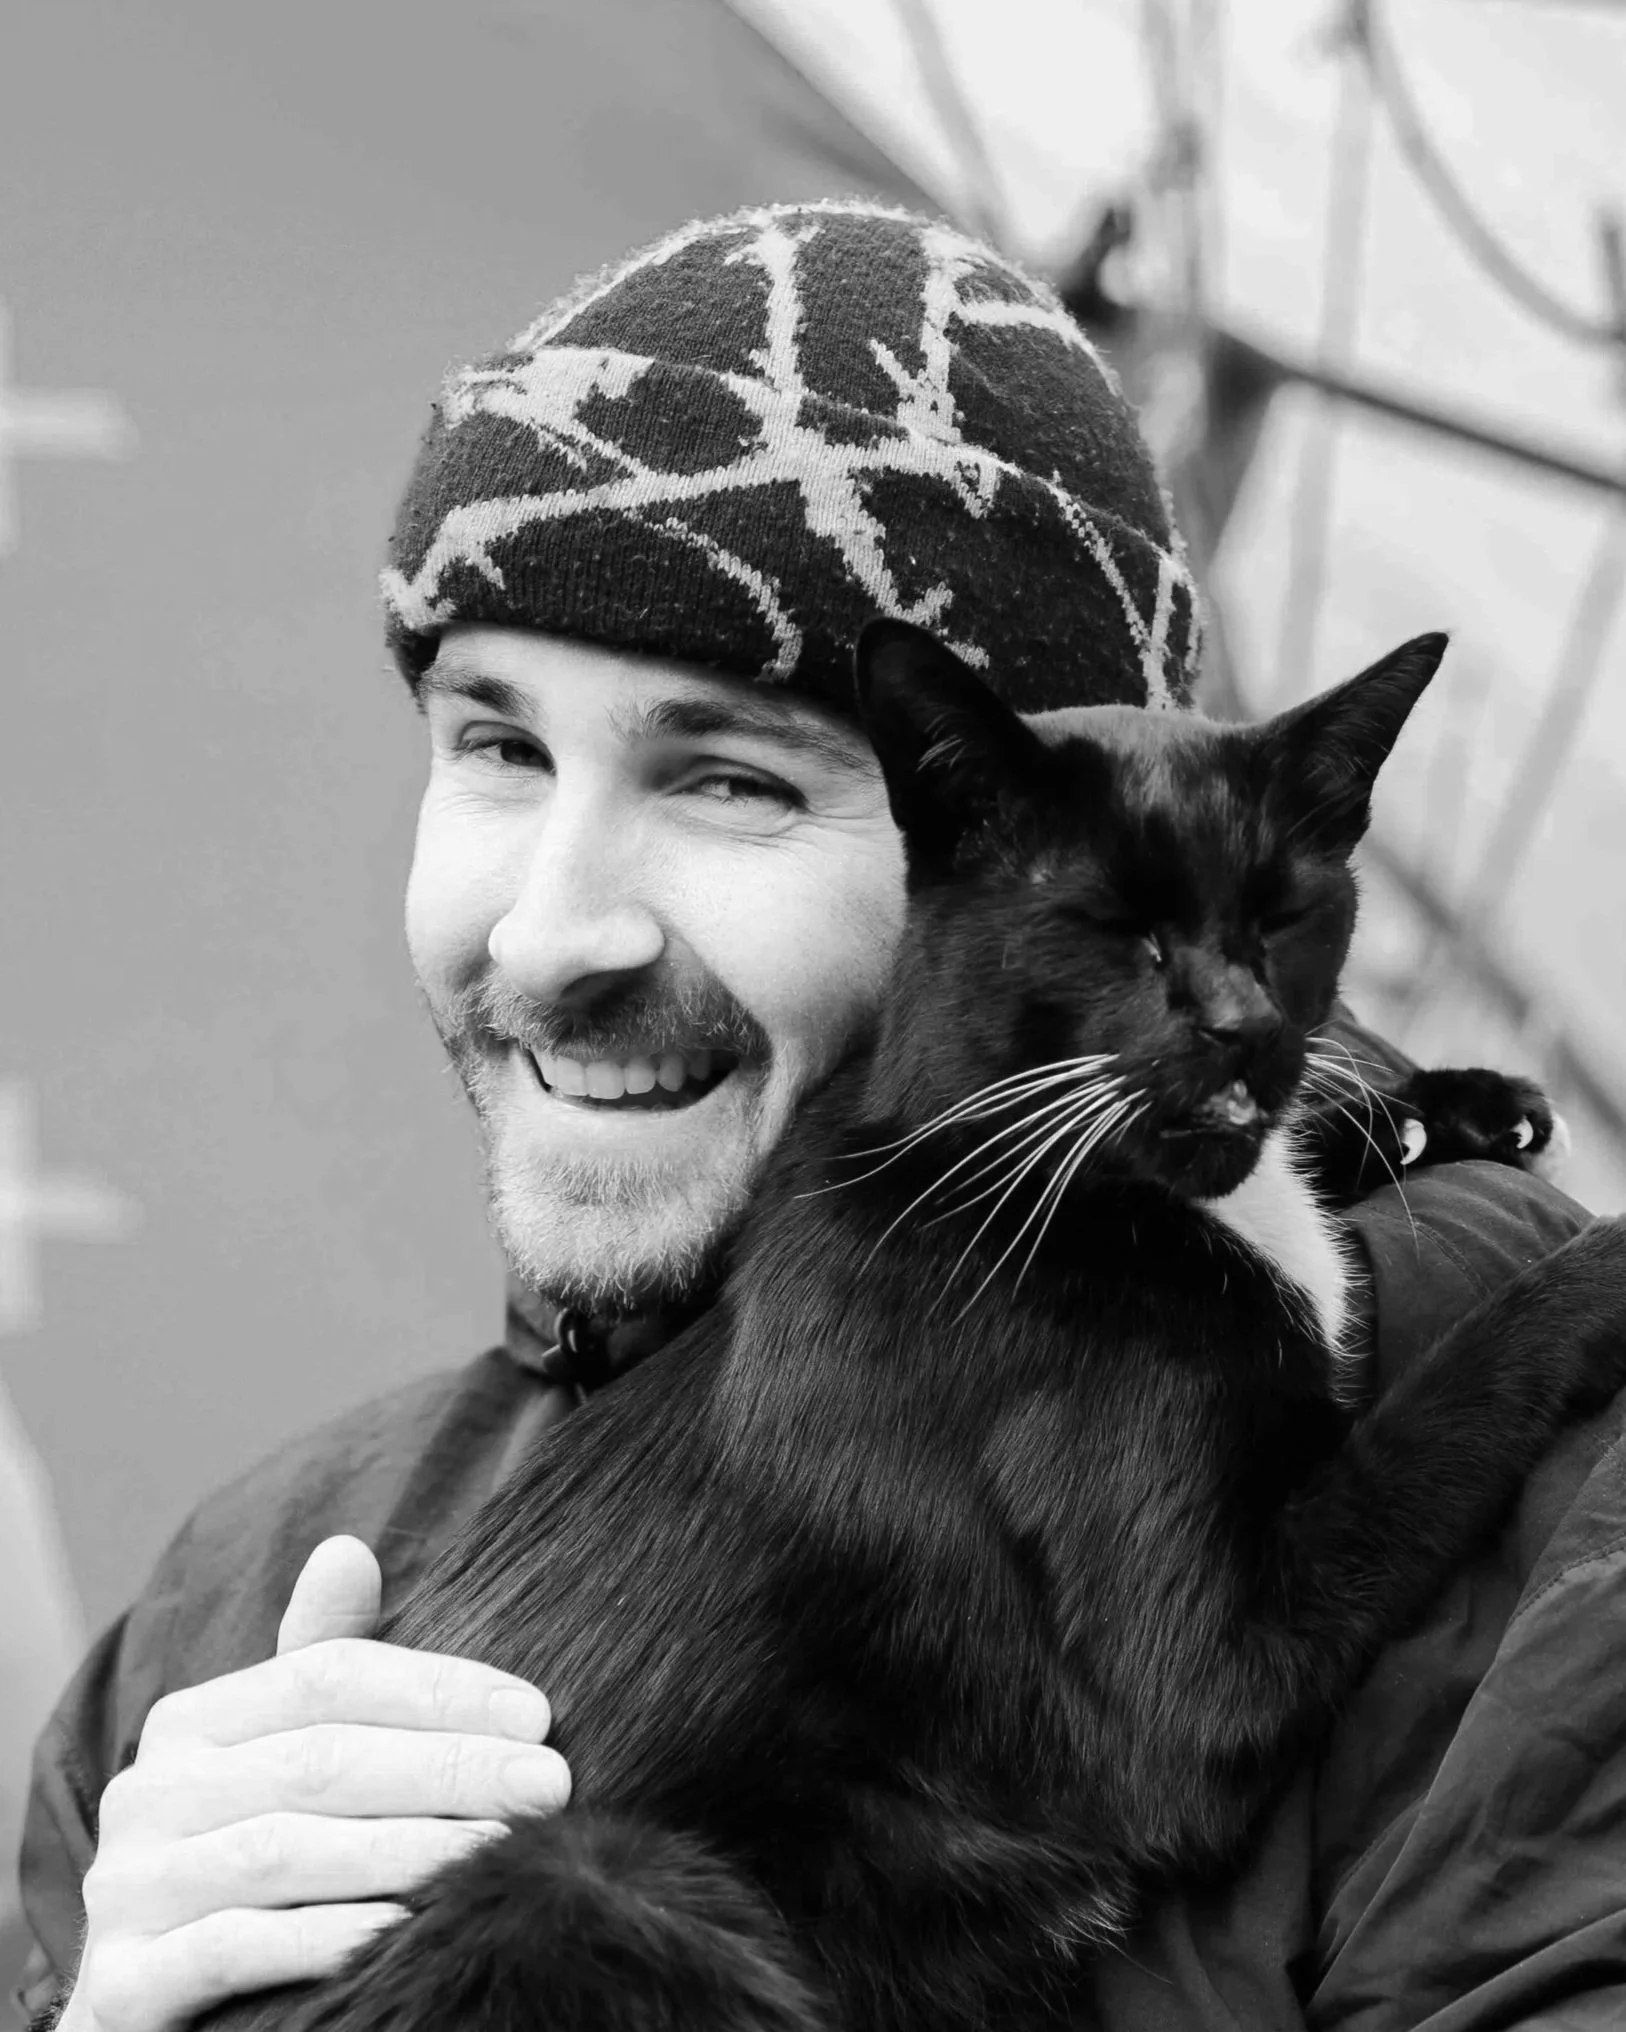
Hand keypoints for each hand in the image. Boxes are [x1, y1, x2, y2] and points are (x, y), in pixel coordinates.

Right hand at [62, 1535, 568, 2031]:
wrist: (146, 2007)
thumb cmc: (242, 1865)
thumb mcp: (277, 1758)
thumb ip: (317, 1662)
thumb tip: (347, 1550)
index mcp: (192, 1722)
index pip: (329, 1678)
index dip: (439, 1690)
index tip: (538, 1714)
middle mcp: (149, 1793)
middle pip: (321, 1760)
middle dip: (450, 1769)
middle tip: (549, 1784)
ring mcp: (127, 1889)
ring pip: (285, 1851)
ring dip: (407, 1849)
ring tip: (503, 1849)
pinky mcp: (122, 1983)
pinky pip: (233, 1948)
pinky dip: (322, 1936)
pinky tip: (401, 1928)